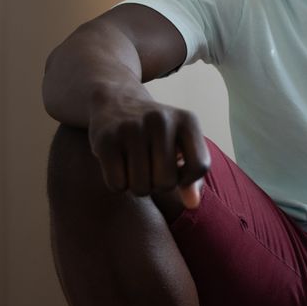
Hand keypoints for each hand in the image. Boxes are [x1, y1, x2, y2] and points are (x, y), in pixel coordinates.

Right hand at [87, 88, 209, 207]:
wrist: (116, 101)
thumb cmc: (155, 134)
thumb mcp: (180, 145)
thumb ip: (191, 175)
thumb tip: (192, 204)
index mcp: (187, 120)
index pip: (200, 167)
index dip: (188, 178)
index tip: (177, 170)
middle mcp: (161, 120)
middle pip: (167, 182)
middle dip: (158, 185)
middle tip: (150, 167)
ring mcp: (132, 127)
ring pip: (141, 187)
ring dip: (137, 185)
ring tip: (135, 165)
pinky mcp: (106, 139)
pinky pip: (117, 185)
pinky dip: (118, 184)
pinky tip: (118, 165)